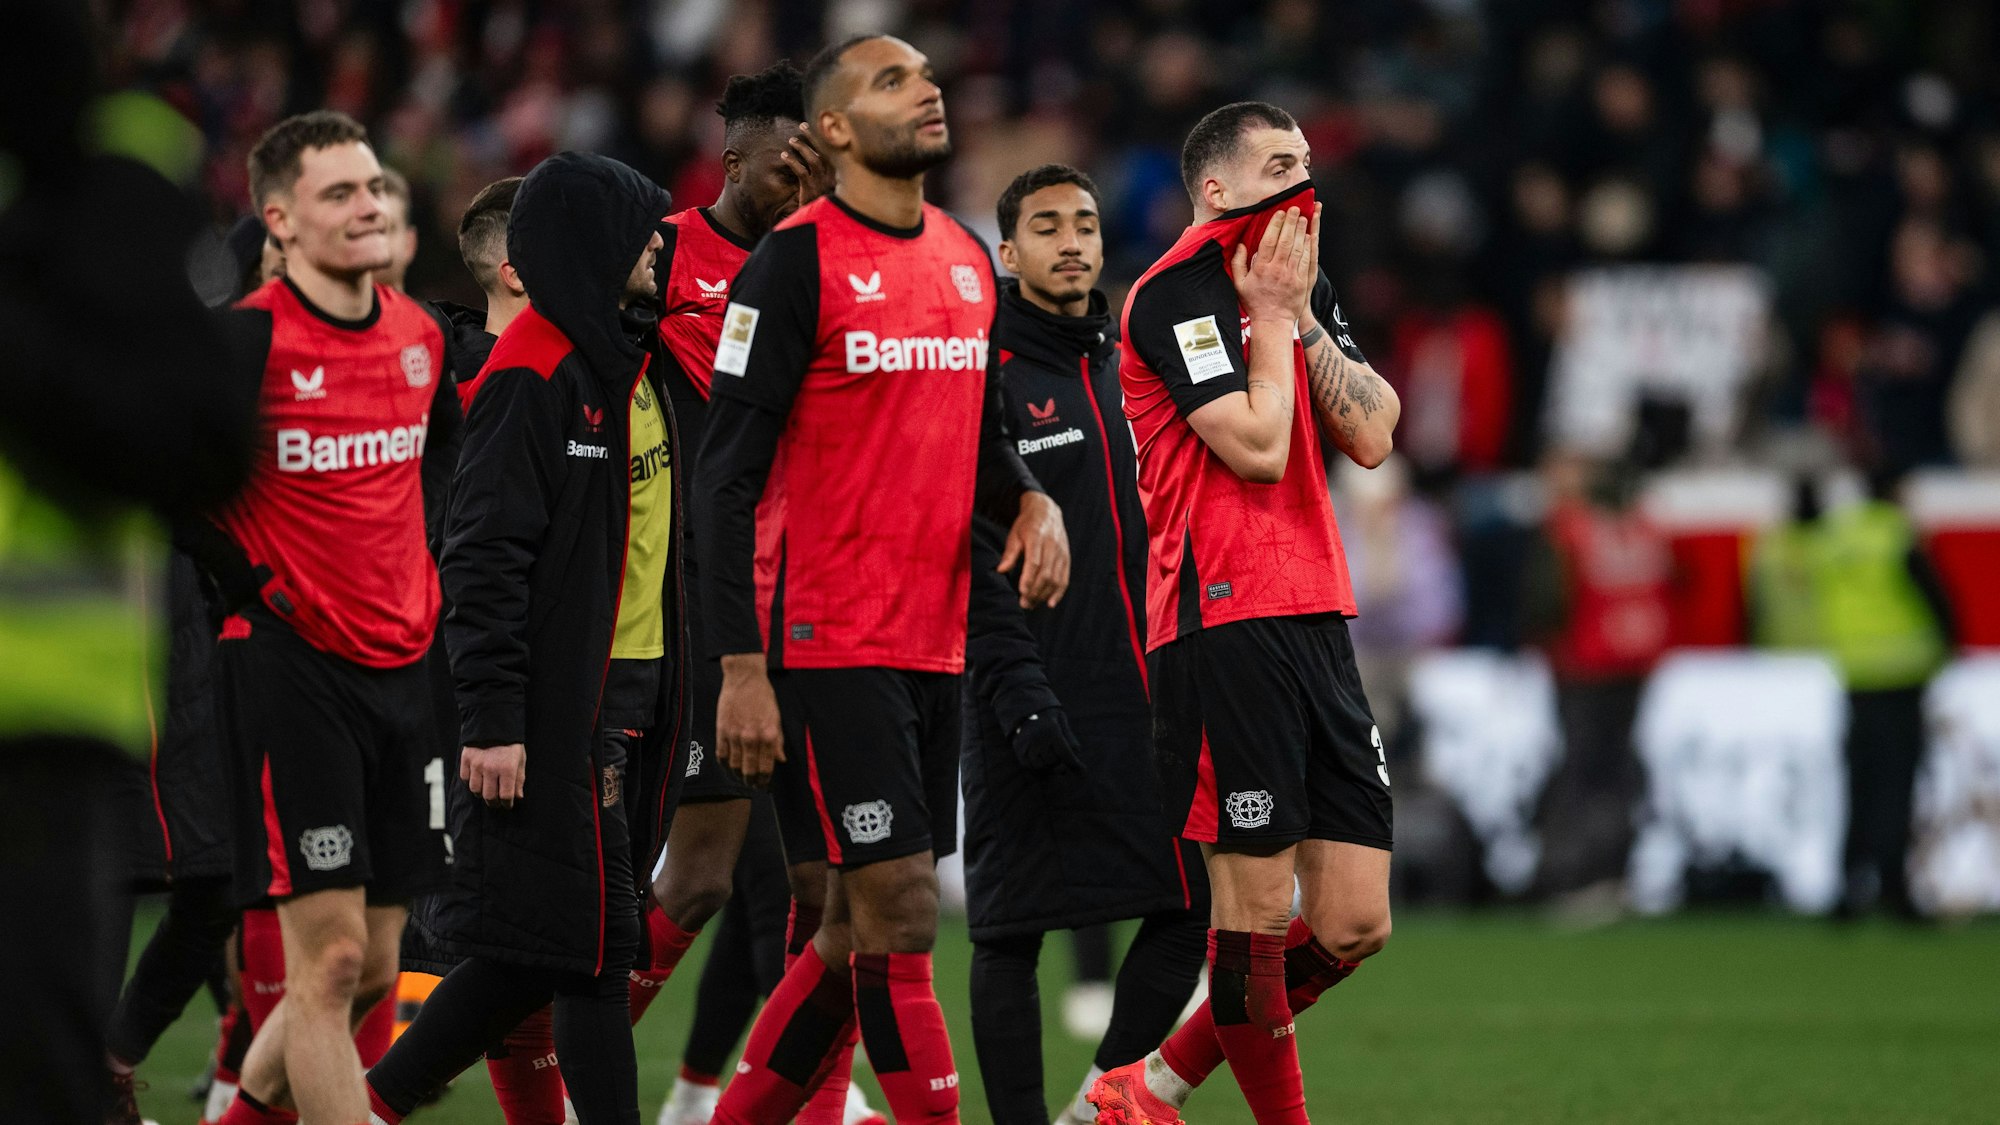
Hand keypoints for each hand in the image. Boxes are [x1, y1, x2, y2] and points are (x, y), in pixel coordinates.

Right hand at [461, 743, 525, 807]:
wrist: (493, 723)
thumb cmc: (510, 744)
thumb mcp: (520, 759)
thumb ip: (519, 779)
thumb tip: (518, 797)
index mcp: (507, 768)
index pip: (506, 795)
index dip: (507, 804)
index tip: (507, 805)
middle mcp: (491, 768)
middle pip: (489, 796)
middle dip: (494, 803)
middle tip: (496, 803)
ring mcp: (476, 764)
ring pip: (475, 790)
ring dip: (481, 794)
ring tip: (486, 792)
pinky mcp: (466, 760)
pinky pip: (465, 779)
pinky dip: (470, 782)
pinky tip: (477, 780)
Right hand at [716, 653, 784, 787]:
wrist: (744, 678)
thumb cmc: (763, 696)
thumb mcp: (776, 717)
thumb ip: (778, 741)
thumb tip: (781, 759)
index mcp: (768, 735)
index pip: (767, 766)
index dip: (765, 780)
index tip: (764, 785)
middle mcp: (752, 737)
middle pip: (749, 770)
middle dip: (751, 781)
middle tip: (752, 785)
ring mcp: (735, 735)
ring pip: (734, 765)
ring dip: (738, 775)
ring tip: (740, 777)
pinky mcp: (722, 730)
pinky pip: (721, 754)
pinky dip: (724, 764)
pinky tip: (728, 767)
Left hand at [782, 123, 835, 207]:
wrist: (822, 220)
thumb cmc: (824, 200)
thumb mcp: (830, 183)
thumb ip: (827, 169)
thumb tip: (818, 151)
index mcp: (840, 172)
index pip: (834, 149)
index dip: (825, 136)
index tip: (818, 125)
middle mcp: (834, 176)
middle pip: (825, 150)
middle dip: (814, 136)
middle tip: (802, 125)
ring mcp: (823, 182)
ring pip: (813, 159)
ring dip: (802, 147)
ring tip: (792, 140)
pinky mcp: (811, 189)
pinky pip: (801, 171)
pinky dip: (792, 162)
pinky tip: (784, 156)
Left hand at [997, 491, 1069, 608]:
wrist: (1046, 511)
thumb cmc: (1026, 524)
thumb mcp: (1014, 534)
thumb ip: (1009, 553)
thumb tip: (1001, 570)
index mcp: (1037, 537)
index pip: (1034, 562)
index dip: (1029, 578)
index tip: (1022, 592)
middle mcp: (1052, 545)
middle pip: (1046, 573)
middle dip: (1035, 591)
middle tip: (1024, 604)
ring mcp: (1061, 552)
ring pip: (1055, 578)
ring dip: (1044, 594)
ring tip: (1032, 604)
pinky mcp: (1066, 557)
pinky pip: (1065, 578)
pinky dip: (1059, 592)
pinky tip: (1050, 603)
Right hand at [1010, 708, 1084, 775]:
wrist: (1026, 708)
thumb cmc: (1050, 717)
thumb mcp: (1063, 723)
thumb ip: (1071, 741)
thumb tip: (1081, 767)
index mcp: (1052, 730)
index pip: (1065, 754)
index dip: (1074, 764)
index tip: (1083, 771)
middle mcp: (1038, 738)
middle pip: (1053, 762)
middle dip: (1059, 761)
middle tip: (1060, 755)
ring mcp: (1026, 744)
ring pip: (1041, 766)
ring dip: (1047, 764)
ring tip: (1049, 754)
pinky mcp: (1018, 749)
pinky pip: (1029, 765)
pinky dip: (1036, 764)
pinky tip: (1039, 755)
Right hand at [1231, 203, 1318, 323]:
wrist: (1273, 322)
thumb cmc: (1255, 303)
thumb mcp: (1239, 284)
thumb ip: (1238, 263)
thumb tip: (1241, 245)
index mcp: (1261, 269)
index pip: (1269, 241)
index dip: (1275, 225)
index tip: (1279, 213)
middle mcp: (1277, 270)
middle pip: (1285, 240)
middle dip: (1291, 222)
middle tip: (1294, 209)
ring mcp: (1291, 275)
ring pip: (1298, 247)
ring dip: (1301, 230)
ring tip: (1303, 217)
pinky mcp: (1302, 281)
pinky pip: (1306, 259)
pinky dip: (1309, 246)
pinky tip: (1310, 235)